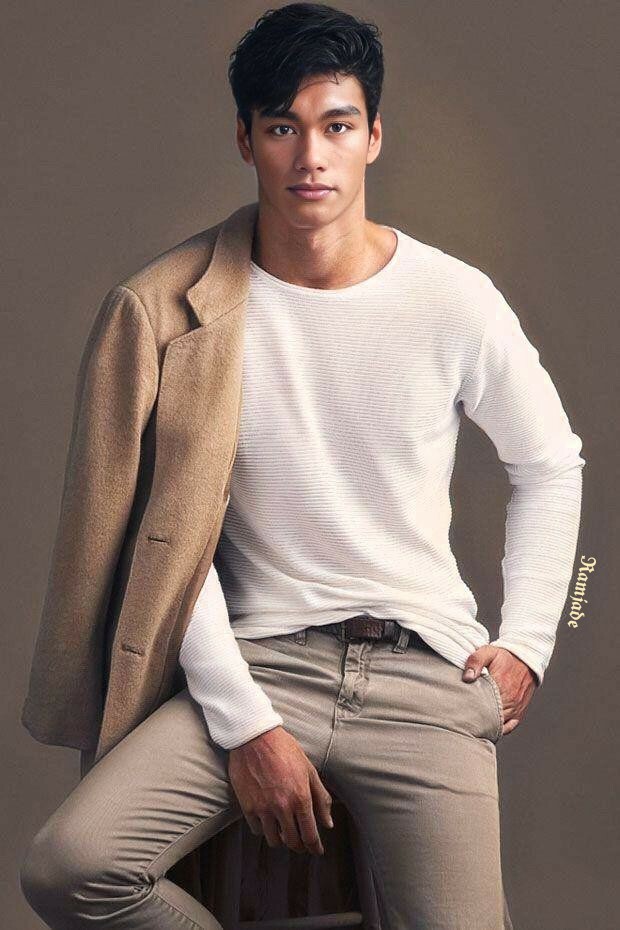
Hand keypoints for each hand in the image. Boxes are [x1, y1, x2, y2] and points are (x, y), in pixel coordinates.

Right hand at [227, 725, 333, 855]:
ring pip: (274, 841)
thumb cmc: (285, 750)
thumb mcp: (308, 769)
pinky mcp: (247, 807)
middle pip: (293, 842)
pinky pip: (257, 830)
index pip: (310, 835)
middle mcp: (283, 807)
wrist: (255, 738)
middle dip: (300, 846)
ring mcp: (263, 809)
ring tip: (284, 833)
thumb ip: (320, 797)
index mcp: (301, 798)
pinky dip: (264, 830)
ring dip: (281, 840)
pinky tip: (267, 822)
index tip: (317, 851)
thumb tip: (328, 823)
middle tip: (302, 844)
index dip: (315, 847)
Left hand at [462, 646, 538, 736]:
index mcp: (501, 685)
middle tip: (462, 718)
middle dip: (476, 719)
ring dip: (486, 725)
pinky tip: (487, 728)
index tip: (461, 708)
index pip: (483, 704)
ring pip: (498, 725)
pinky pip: (508, 727)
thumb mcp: (488, 652)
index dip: (470, 708)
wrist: (526, 661)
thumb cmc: (505, 657)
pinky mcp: (519, 713)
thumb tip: (467, 677)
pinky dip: (498, 729)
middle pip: (490, 717)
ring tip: (472, 725)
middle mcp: (510, 700)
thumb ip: (475, 661)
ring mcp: (515, 708)